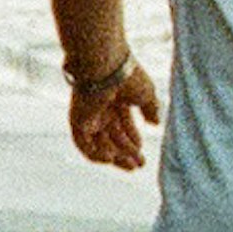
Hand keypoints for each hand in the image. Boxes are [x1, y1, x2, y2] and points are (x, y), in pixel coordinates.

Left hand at [66, 58, 158, 174]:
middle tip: (139, 165)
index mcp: (116, 99)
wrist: (106, 66)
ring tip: (130, 166)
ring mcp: (88, 116)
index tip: (142, 153)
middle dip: (126, 152)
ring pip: (99, 144)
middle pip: (112, 137)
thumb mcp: (146, 94)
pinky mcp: (77, 121)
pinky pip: (83, 144)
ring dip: (115, 156)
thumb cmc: (128, 76)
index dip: (132, 140)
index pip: (123, 125)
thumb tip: (155, 123)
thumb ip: (151, 109)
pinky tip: (111, 158)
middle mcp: (101, 109)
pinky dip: (96, 154)